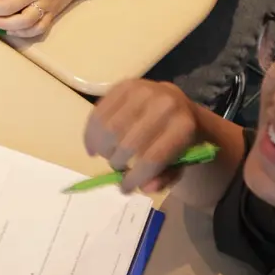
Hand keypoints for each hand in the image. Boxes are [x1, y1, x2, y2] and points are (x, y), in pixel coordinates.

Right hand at [83, 77, 202, 194]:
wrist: (177, 103)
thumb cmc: (177, 137)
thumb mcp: (180, 161)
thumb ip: (165, 177)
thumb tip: (145, 187)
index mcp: (183, 126)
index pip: (153, 157)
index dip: (135, 177)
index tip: (125, 188)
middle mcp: (164, 104)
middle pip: (128, 144)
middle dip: (117, 162)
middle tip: (117, 168)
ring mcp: (142, 91)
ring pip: (109, 128)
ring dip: (102, 148)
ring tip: (107, 155)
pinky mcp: (123, 85)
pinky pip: (98, 114)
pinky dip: (91, 134)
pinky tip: (93, 145)